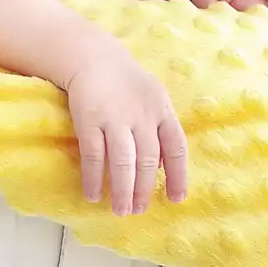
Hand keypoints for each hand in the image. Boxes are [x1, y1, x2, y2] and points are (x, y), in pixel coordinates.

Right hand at [63, 50, 188, 213]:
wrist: (93, 57)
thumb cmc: (126, 83)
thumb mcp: (153, 99)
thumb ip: (160, 129)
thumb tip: (161, 168)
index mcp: (162, 111)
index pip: (176, 148)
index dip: (178, 176)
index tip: (176, 199)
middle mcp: (142, 116)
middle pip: (148, 160)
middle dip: (144, 189)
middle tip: (138, 210)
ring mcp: (115, 118)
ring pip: (124, 162)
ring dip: (123, 190)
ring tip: (121, 210)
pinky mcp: (89, 120)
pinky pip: (94, 155)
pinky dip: (94, 178)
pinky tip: (94, 194)